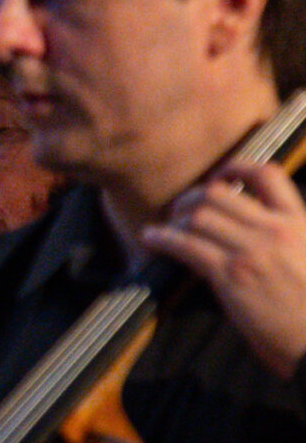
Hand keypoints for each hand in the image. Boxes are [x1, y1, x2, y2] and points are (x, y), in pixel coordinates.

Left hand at [142, 159, 305, 377]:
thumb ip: (286, 237)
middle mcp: (276, 231)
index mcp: (300, 224)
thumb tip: (250, 225)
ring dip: (175, 219)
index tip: (219, 175)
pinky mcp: (231, 275)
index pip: (267, 175)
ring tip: (167, 227)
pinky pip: (186, 245)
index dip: (236, 167)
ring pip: (199, 215)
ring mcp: (252, 251)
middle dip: (193, 197)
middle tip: (182, 209)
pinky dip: (163, 238)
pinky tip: (152, 239)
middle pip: (219, 193)